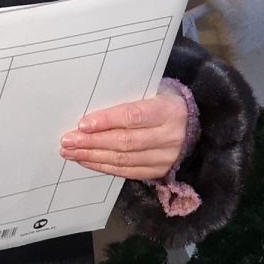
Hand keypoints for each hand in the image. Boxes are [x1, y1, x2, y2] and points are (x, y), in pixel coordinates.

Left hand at [61, 87, 191, 181]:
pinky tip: (87, 160)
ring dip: (93, 156)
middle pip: (124, 141)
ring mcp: (165, 157)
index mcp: (169, 110)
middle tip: (68, 141)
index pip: (133, 116)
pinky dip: (104, 167)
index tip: (82, 124)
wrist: (196, 124)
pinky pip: (127, 172)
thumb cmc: (166, 102)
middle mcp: (170, 136)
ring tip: (71, 152)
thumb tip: (92, 110)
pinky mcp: (159, 171)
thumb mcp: (155, 91)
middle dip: (92, 142)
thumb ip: (128, 98)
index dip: (106, 121)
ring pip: (123, 159)